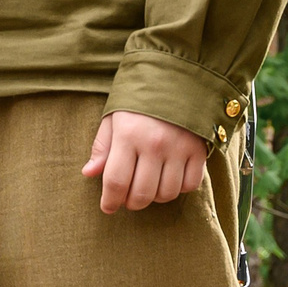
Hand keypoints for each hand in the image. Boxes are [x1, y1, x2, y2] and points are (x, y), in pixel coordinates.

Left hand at [83, 110, 206, 213]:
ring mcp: (179, 148)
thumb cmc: (138, 102)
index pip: (116, 181)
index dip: (110, 201)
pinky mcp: (199, 150)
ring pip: (167, 194)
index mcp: (128, 135)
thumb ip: (102, 147)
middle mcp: (154, 144)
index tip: (108, 207)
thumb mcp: (113, 118)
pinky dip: (179, 188)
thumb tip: (89, 173)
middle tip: (128, 199)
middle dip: (132, 203)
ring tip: (148, 186)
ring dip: (155, 197)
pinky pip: (190, 185)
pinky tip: (170, 178)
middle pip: (142, 194)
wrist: (176, 79)